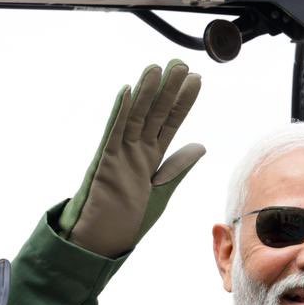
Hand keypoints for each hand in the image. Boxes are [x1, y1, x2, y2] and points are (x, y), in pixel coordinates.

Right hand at [59, 60, 203, 256]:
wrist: (104, 241)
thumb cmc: (128, 219)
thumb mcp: (162, 191)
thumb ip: (178, 167)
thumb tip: (200, 145)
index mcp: (150, 157)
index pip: (170, 123)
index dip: (183, 102)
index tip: (196, 80)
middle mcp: (135, 151)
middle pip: (154, 114)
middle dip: (168, 89)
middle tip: (180, 63)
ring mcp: (119, 155)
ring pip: (135, 118)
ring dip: (146, 93)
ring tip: (158, 68)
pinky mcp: (104, 164)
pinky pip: (113, 135)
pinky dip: (120, 114)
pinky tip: (128, 92)